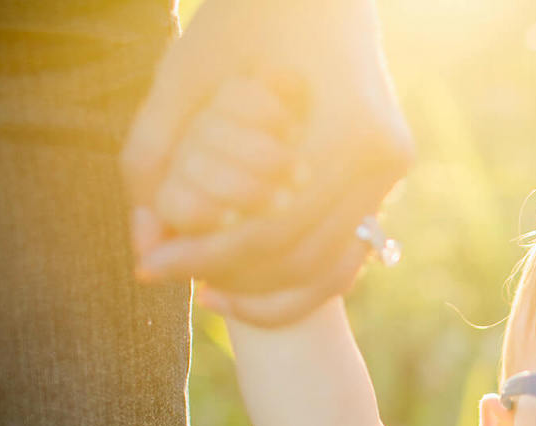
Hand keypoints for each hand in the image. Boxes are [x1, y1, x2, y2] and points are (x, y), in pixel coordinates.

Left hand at [122, 0, 413, 325]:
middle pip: (302, 257)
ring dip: (266, 288)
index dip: (205, 257)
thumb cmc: (247, 16)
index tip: (149, 268)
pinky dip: (297, 275)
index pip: (271, 228)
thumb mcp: (186, 72)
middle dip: (232, 278)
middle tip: (173, 280)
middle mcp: (383, 158)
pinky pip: (345, 251)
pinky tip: (245, 276)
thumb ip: (152, 152)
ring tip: (206, 288)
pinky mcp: (388, 177)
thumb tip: (142, 244)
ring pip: (329, 267)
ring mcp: (393, 171)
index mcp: (348, 130)